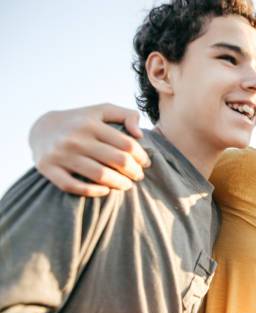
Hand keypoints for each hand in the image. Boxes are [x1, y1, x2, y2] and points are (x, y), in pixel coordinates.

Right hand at [29, 103, 150, 196]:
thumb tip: (139, 135)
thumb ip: (127, 115)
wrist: (42, 128)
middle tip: (138, 176)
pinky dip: (94, 191)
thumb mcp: (103, 111)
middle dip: (134, 171)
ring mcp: (61, 154)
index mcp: (91, 124)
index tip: (145, 163)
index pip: (127, 144)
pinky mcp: (48, 168)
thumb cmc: (82, 121)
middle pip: (117, 160)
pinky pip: (74, 186)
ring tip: (127, 185)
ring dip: (120, 184)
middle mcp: (75, 138)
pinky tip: (106, 191)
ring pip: (100, 175)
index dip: (141, 156)